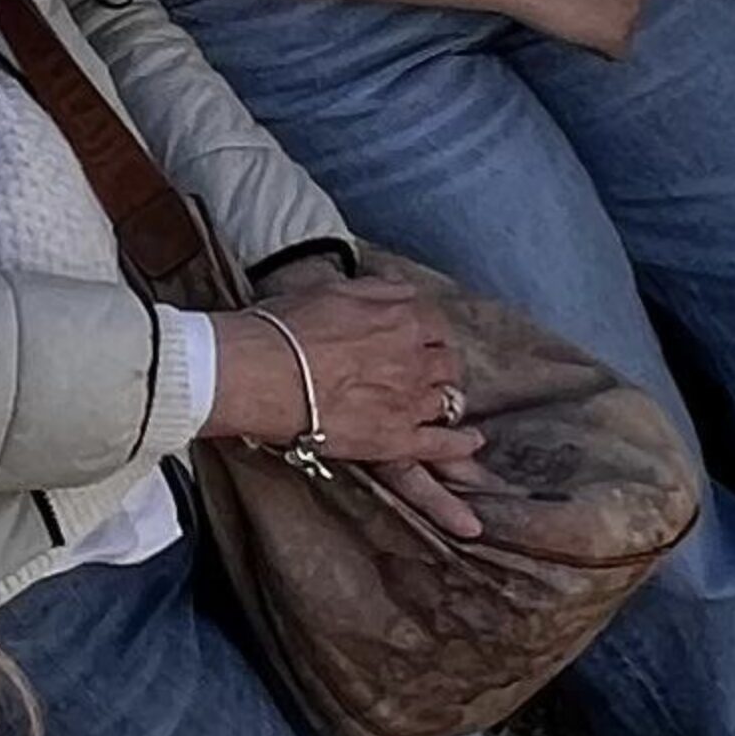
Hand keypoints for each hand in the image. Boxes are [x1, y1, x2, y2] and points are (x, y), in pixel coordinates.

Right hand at [207, 274, 491, 535]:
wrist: (263, 372)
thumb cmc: (287, 327)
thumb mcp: (335, 290)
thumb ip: (378, 291)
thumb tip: (402, 290)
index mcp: (403, 317)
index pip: (435, 324)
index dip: (429, 334)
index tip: (422, 340)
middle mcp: (415, 358)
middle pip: (448, 363)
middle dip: (441, 367)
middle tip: (428, 373)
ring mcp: (410, 401)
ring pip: (448, 401)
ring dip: (447, 401)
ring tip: (443, 407)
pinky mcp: (396, 439)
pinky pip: (442, 444)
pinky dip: (460, 445)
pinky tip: (472, 443)